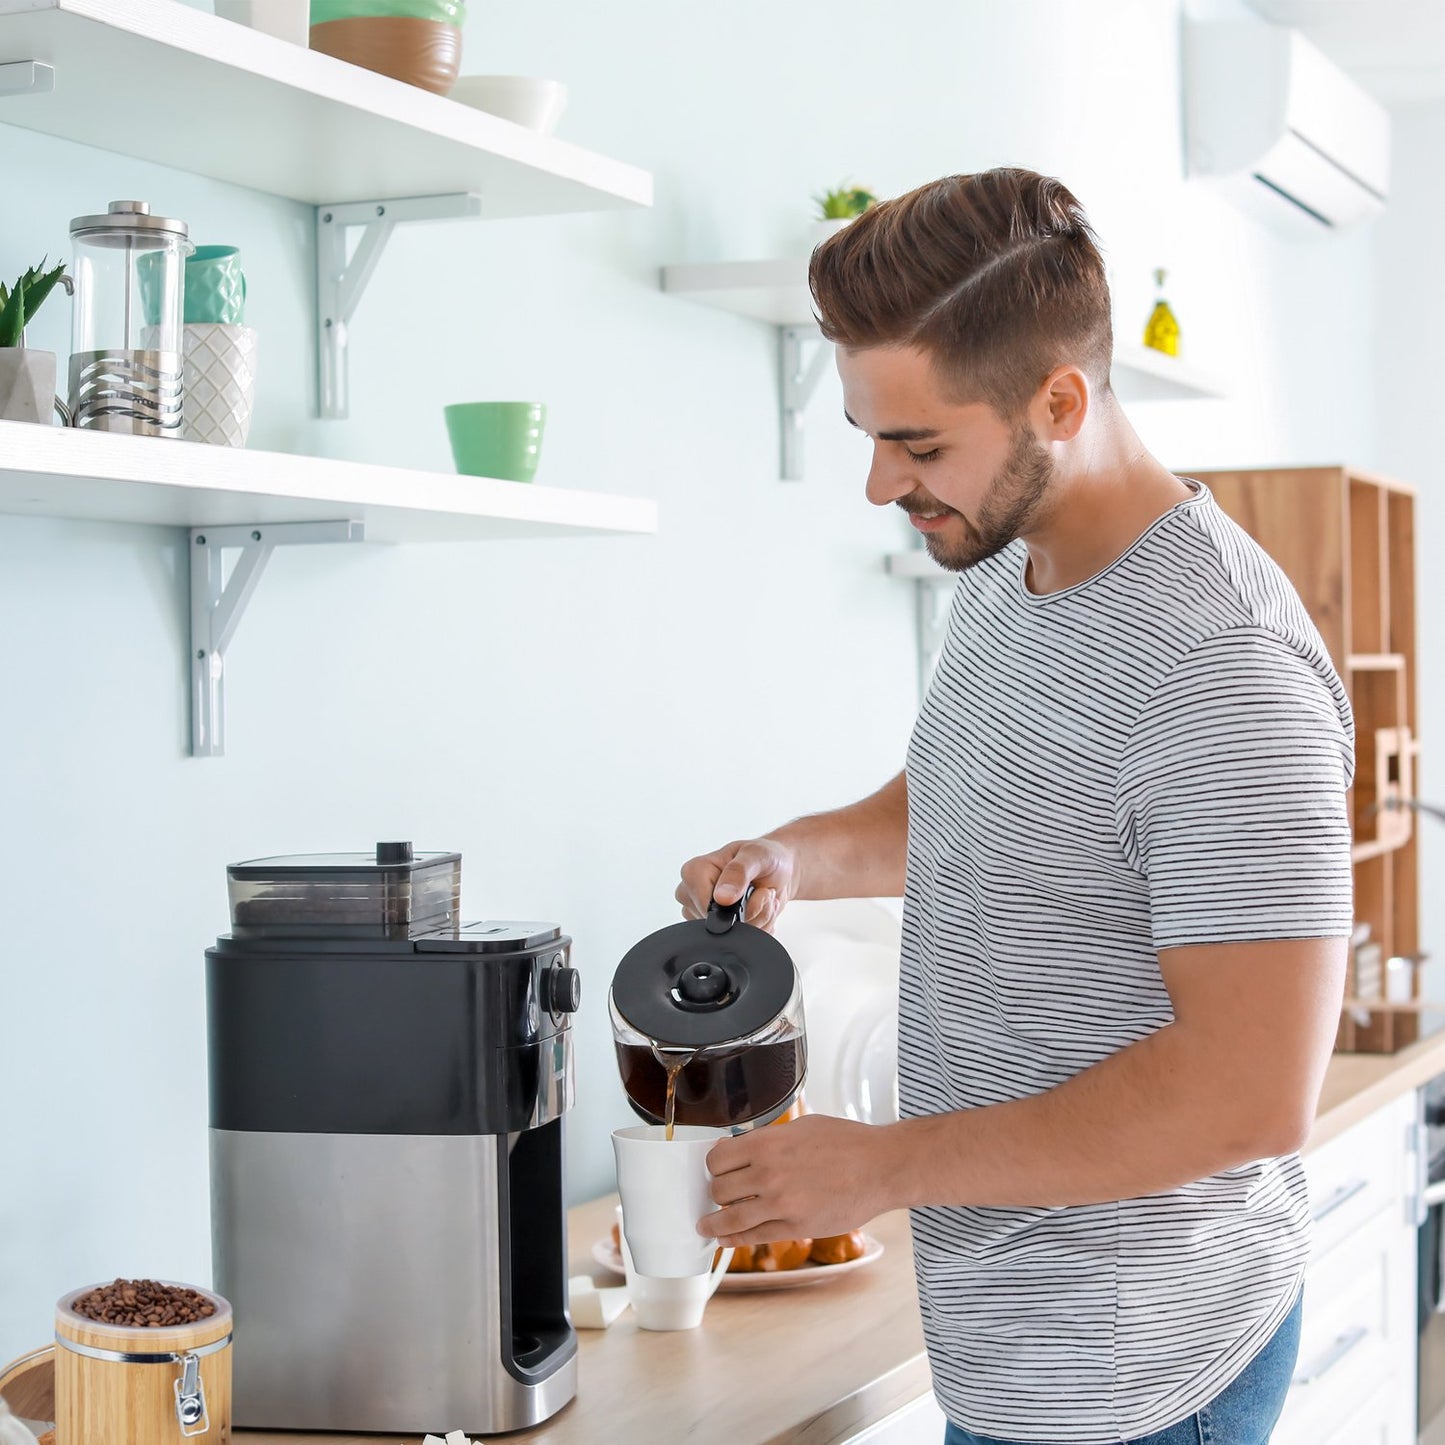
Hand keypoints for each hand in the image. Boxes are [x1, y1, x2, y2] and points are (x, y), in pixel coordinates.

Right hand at [675, 835, 800, 932]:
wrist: (779, 870)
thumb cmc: (764, 857)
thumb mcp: (756, 855)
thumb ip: (738, 872)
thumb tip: (721, 898)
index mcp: (693, 871)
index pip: (704, 905)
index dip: (733, 906)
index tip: (751, 890)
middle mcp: (692, 894)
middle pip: (719, 924)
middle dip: (750, 912)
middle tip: (762, 892)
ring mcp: (702, 914)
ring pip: (732, 934)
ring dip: (758, 919)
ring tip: (762, 898)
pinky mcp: (716, 929)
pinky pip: (740, 940)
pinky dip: (760, 927)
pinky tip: (761, 910)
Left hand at [697, 1114, 895, 1244]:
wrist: (880, 1167)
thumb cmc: (846, 1142)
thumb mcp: (801, 1127)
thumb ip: (766, 1140)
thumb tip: (735, 1149)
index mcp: (768, 1143)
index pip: (717, 1159)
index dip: (714, 1165)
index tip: (716, 1169)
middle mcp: (769, 1173)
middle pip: (719, 1189)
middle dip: (715, 1192)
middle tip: (718, 1194)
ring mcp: (781, 1203)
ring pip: (729, 1217)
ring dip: (713, 1223)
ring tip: (706, 1225)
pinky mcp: (795, 1226)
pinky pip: (754, 1236)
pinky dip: (734, 1238)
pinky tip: (726, 1239)